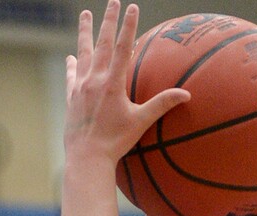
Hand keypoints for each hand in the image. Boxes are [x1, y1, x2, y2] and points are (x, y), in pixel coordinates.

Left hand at [65, 1, 189, 163]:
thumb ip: (162, 105)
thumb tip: (186, 95)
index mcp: (112, 84)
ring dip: (85, 32)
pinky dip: (72, 64)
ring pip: (83, 53)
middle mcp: (94, 80)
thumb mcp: (141, 123)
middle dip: (108, 20)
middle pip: (102, 43)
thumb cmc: (116, 143)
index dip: (128, 26)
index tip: (131, 7)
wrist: (87, 158)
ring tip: (86, 14)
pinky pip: (71, 75)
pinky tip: (71, 57)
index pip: (123, 48)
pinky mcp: (71, 98)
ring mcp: (80, 87)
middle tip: (112, 0)